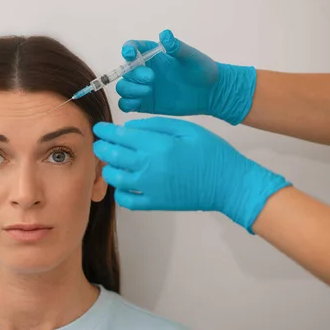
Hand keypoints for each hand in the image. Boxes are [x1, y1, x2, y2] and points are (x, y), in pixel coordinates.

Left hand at [92, 117, 290, 232]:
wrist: (229, 184)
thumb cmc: (211, 152)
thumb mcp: (187, 129)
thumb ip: (156, 126)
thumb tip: (130, 127)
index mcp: (157, 145)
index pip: (121, 136)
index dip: (106, 131)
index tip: (99, 128)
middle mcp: (149, 166)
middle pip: (113, 156)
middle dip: (102, 148)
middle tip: (100, 143)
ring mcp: (150, 188)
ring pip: (116, 179)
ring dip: (109, 169)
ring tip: (110, 163)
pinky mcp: (155, 204)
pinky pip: (127, 200)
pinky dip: (119, 192)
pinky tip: (123, 184)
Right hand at [117, 29, 256, 124]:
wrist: (210, 93)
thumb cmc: (202, 70)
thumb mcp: (192, 56)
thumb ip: (177, 47)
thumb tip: (165, 35)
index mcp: (152, 55)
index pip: (132, 48)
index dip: (127, 50)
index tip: (131, 55)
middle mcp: (144, 70)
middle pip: (125, 71)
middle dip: (134, 74)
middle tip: (152, 78)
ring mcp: (142, 88)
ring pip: (122, 88)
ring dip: (130, 89)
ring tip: (149, 91)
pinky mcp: (144, 104)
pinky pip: (125, 105)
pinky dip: (127, 104)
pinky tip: (140, 102)